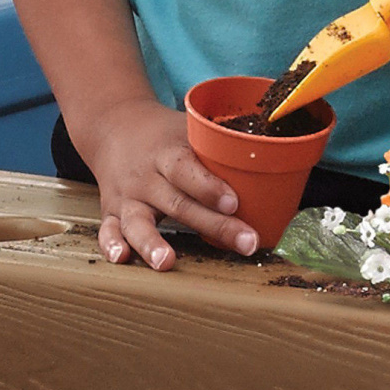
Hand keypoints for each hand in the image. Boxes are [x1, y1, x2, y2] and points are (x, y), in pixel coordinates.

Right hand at [71, 98, 259, 269]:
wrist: (113, 127)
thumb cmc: (165, 134)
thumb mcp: (191, 128)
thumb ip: (224, 143)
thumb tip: (281, 153)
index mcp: (168, 153)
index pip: (189, 170)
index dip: (211, 187)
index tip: (235, 203)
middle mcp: (147, 177)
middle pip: (179, 203)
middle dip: (213, 225)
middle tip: (245, 243)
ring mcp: (127, 197)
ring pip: (138, 221)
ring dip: (151, 242)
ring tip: (166, 262)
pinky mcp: (111, 212)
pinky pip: (108, 231)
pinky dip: (111, 245)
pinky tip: (122, 259)